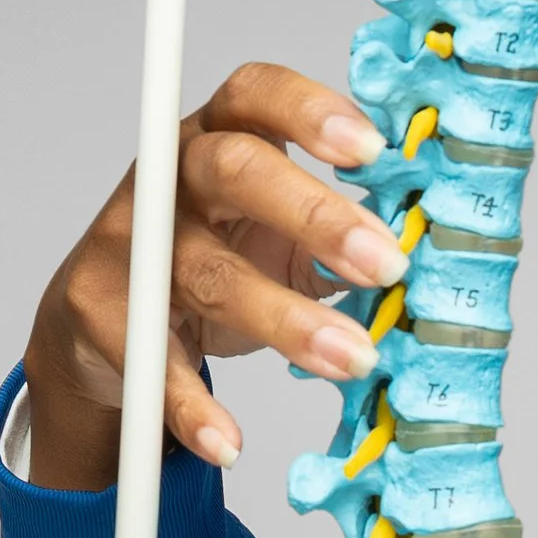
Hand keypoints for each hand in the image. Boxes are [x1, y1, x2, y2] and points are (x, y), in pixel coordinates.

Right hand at [24, 62, 411, 489]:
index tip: (373, 150)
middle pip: (234, 171)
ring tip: (354, 360)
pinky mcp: (99, 309)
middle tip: (389, 265)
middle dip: (316, 216)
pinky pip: (151, 360)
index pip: (257, 94)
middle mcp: (170, 176)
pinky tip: (231, 442)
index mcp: (221, 136)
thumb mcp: (282, 234)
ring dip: (285, 321)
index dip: (309, 111)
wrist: (106, 317)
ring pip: (207, 273)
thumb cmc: (221, 258)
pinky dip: (192, 406)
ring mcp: (128, 240)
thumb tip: (437, 259)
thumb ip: (343, 237)